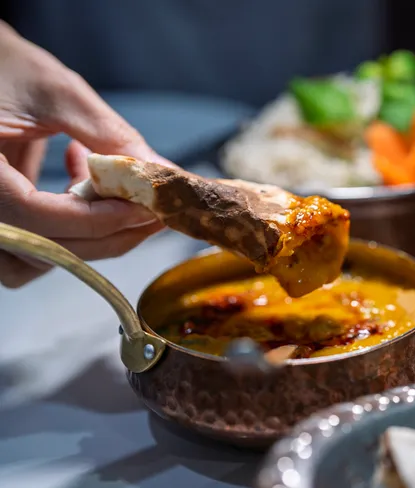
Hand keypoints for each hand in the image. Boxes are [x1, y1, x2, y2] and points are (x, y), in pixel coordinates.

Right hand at [0, 21, 168, 287]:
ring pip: (32, 263)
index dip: (96, 220)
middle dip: (105, 236)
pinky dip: (65, 233)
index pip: (36, 218)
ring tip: (111, 196)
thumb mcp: (57, 93)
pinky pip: (29, 247)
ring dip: (85, 240)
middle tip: (150, 213)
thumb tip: (164, 174)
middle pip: (40, 251)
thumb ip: (109, 137)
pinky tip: (82, 188)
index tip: (144, 209)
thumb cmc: (3, 64)